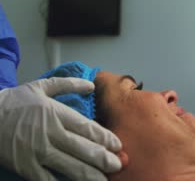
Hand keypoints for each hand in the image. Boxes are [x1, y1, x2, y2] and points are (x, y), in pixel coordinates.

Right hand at [0, 77, 121, 180]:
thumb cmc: (15, 102)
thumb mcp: (41, 87)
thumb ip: (68, 85)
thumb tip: (91, 85)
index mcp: (56, 113)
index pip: (87, 127)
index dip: (104, 138)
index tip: (118, 146)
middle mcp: (50, 132)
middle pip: (82, 148)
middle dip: (102, 158)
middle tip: (118, 166)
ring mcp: (37, 151)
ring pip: (69, 165)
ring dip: (89, 174)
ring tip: (103, 180)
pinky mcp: (24, 165)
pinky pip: (47, 178)